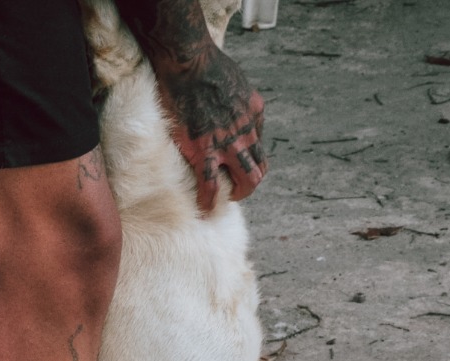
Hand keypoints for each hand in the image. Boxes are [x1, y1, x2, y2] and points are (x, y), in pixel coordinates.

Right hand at [153, 48, 266, 213]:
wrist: (188, 63)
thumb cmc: (203, 63)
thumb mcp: (234, 78)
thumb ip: (235, 96)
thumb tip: (228, 103)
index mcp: (254, 111)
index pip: (258, 141)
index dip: (248, 155)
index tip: (234, 161)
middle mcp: (247, 130)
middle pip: (260, 166)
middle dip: (251, 182)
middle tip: (237, 190)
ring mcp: (228, 142)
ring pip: (247, 179)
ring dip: (239, 193)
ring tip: (225, 201)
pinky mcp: (205, 150)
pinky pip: (210, 183)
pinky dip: (209, 200)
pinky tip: (205, 208)